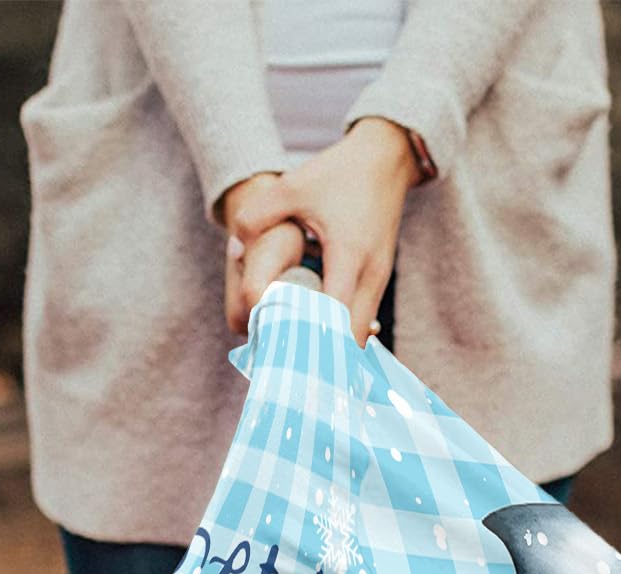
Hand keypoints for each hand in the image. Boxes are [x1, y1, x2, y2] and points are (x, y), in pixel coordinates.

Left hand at [227, 119, 418, 343]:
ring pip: (359, 334)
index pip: (334, 319)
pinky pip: (361, 320)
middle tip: (289, 369)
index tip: (286, 359)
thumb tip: (234, 250)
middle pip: (351, 340)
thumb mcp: (293, 186)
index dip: (311, 343)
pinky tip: (315, 337)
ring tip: (299, 360)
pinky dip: (341, 333)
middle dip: (323, 358)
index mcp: (349, 256)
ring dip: (333, 348)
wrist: (386, 158)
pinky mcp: (379, 280)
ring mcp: (379, 280)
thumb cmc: (339, 173)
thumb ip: (257, 216)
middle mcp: (370, 275)